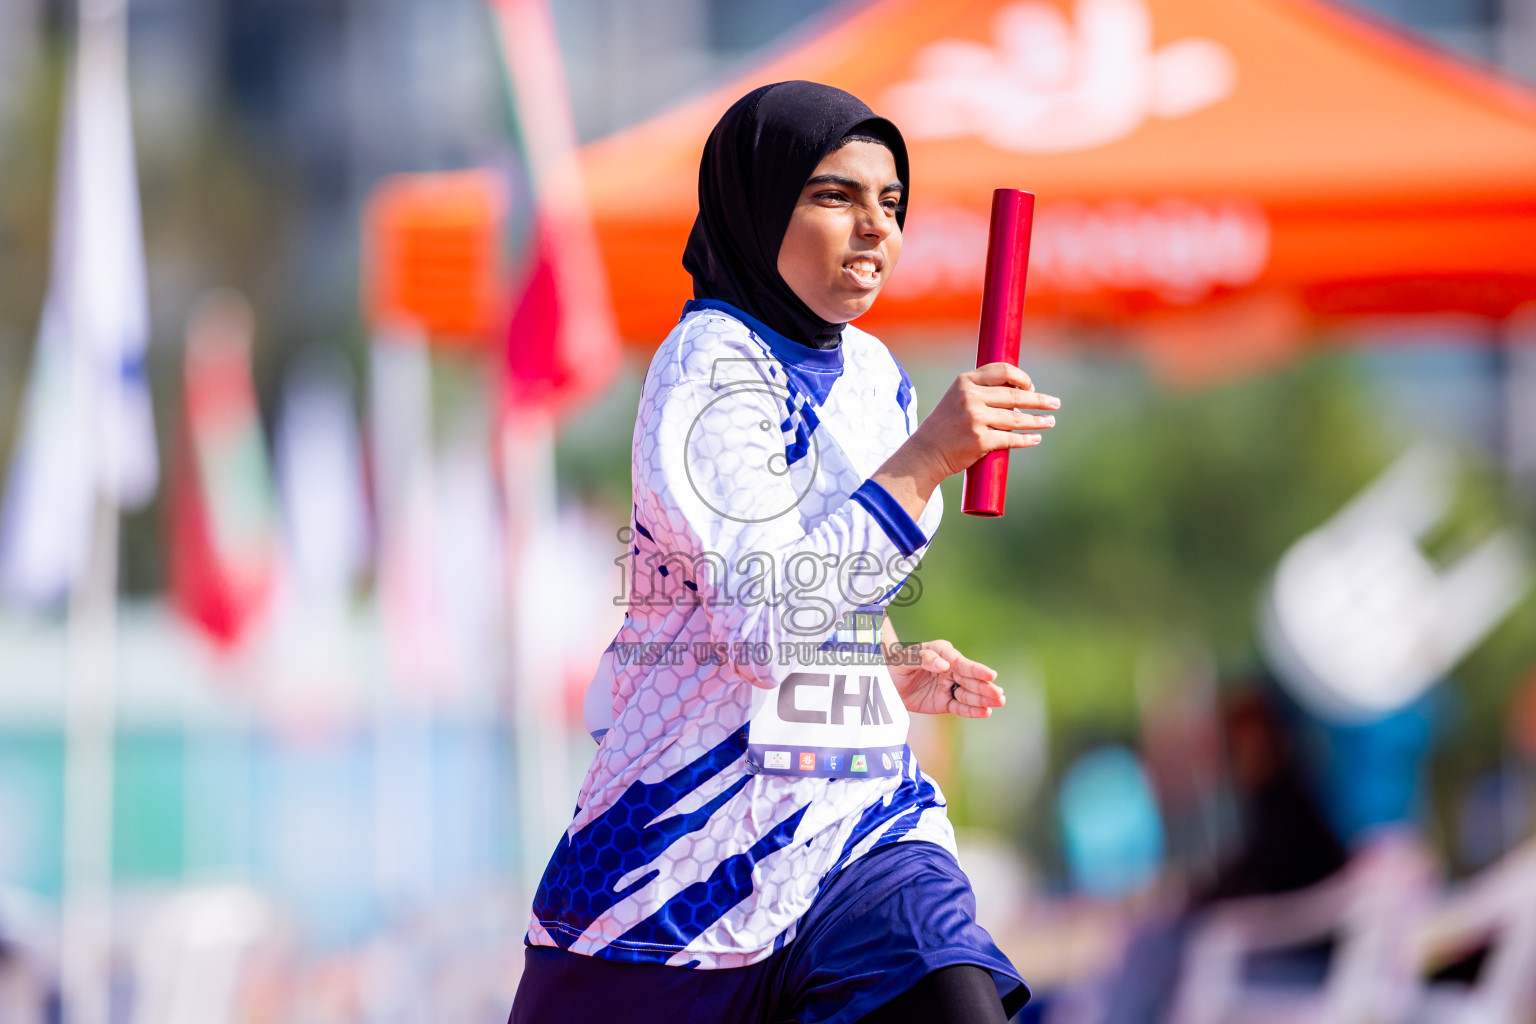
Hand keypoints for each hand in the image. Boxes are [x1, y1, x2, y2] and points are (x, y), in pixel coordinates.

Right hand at [872, 362, 1058, 519]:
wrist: (925, 453)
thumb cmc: (944, 426)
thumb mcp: (957, 399)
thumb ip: (981, 392)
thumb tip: (1019, 394)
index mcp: (965, 382)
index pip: (1002, 371)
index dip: (1021, 377)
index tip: (1032, 386)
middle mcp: (970, 397)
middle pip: (1015, 395)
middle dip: (1039, 400)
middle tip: (1055, 403)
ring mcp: (975, 419)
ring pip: (1016, 418)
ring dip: (1038, 421)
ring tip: (1050, 422)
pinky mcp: (980, 440)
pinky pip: (1011, 439)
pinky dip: (1026, 439)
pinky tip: (1035, 438)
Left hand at [888, 639, 1005, 717]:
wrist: (883, 681)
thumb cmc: (894, 664)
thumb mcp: (904, 659)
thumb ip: (924, 659)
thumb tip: (944, 665)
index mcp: (941, 653)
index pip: (962, 662)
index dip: (976, 669)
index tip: (991, 675)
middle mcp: (949, 668)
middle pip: (970, 679)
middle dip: (985, 687)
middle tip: (999, 694)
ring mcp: (948, 686)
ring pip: (968, 693)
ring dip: (983, 699)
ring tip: (998, 702)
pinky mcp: (944, 702)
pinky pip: (960, 707)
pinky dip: (972, 710)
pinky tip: (985, 712)